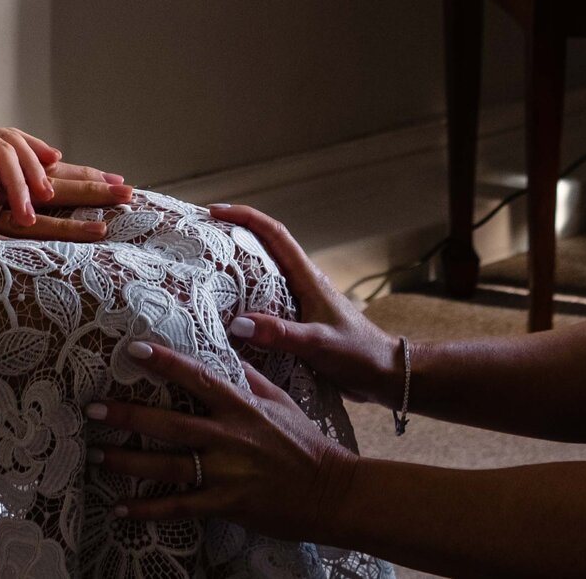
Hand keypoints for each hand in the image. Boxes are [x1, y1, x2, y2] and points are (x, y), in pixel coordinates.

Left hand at [90, 339, 358, 541]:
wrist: (332, 491)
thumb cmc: (306, 444)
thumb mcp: (281, 402)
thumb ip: (251, 379)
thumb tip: (228, 351)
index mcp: (242, 407)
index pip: (198, 377)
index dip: (165, 362)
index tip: (134, 350)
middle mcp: (229, 436)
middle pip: (169, 423)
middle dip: (128, 415)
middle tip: (92, 409)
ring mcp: (226, 472)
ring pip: (166, 465)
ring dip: (127, 461)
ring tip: (96, 455)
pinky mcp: (226, 503)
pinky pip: (179, 507)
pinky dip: (147, 509)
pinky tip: (120, 509)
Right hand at [208, 203, 401, 405]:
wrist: (385, 374)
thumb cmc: (359, 353)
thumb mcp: (318, 344)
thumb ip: (281, 334)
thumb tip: (238, 324)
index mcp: (308, 278)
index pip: (274, 234)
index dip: (245, 217)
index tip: (215, 212)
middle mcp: (302, 284)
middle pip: (264, 248)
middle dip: (233, 237)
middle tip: (200, 239)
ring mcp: (300, 303)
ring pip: (262, 277)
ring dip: (236, 270)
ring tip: (204, 274)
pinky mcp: (299, 323)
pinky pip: (265, 304)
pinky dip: (244, 302)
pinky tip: (226, 316)